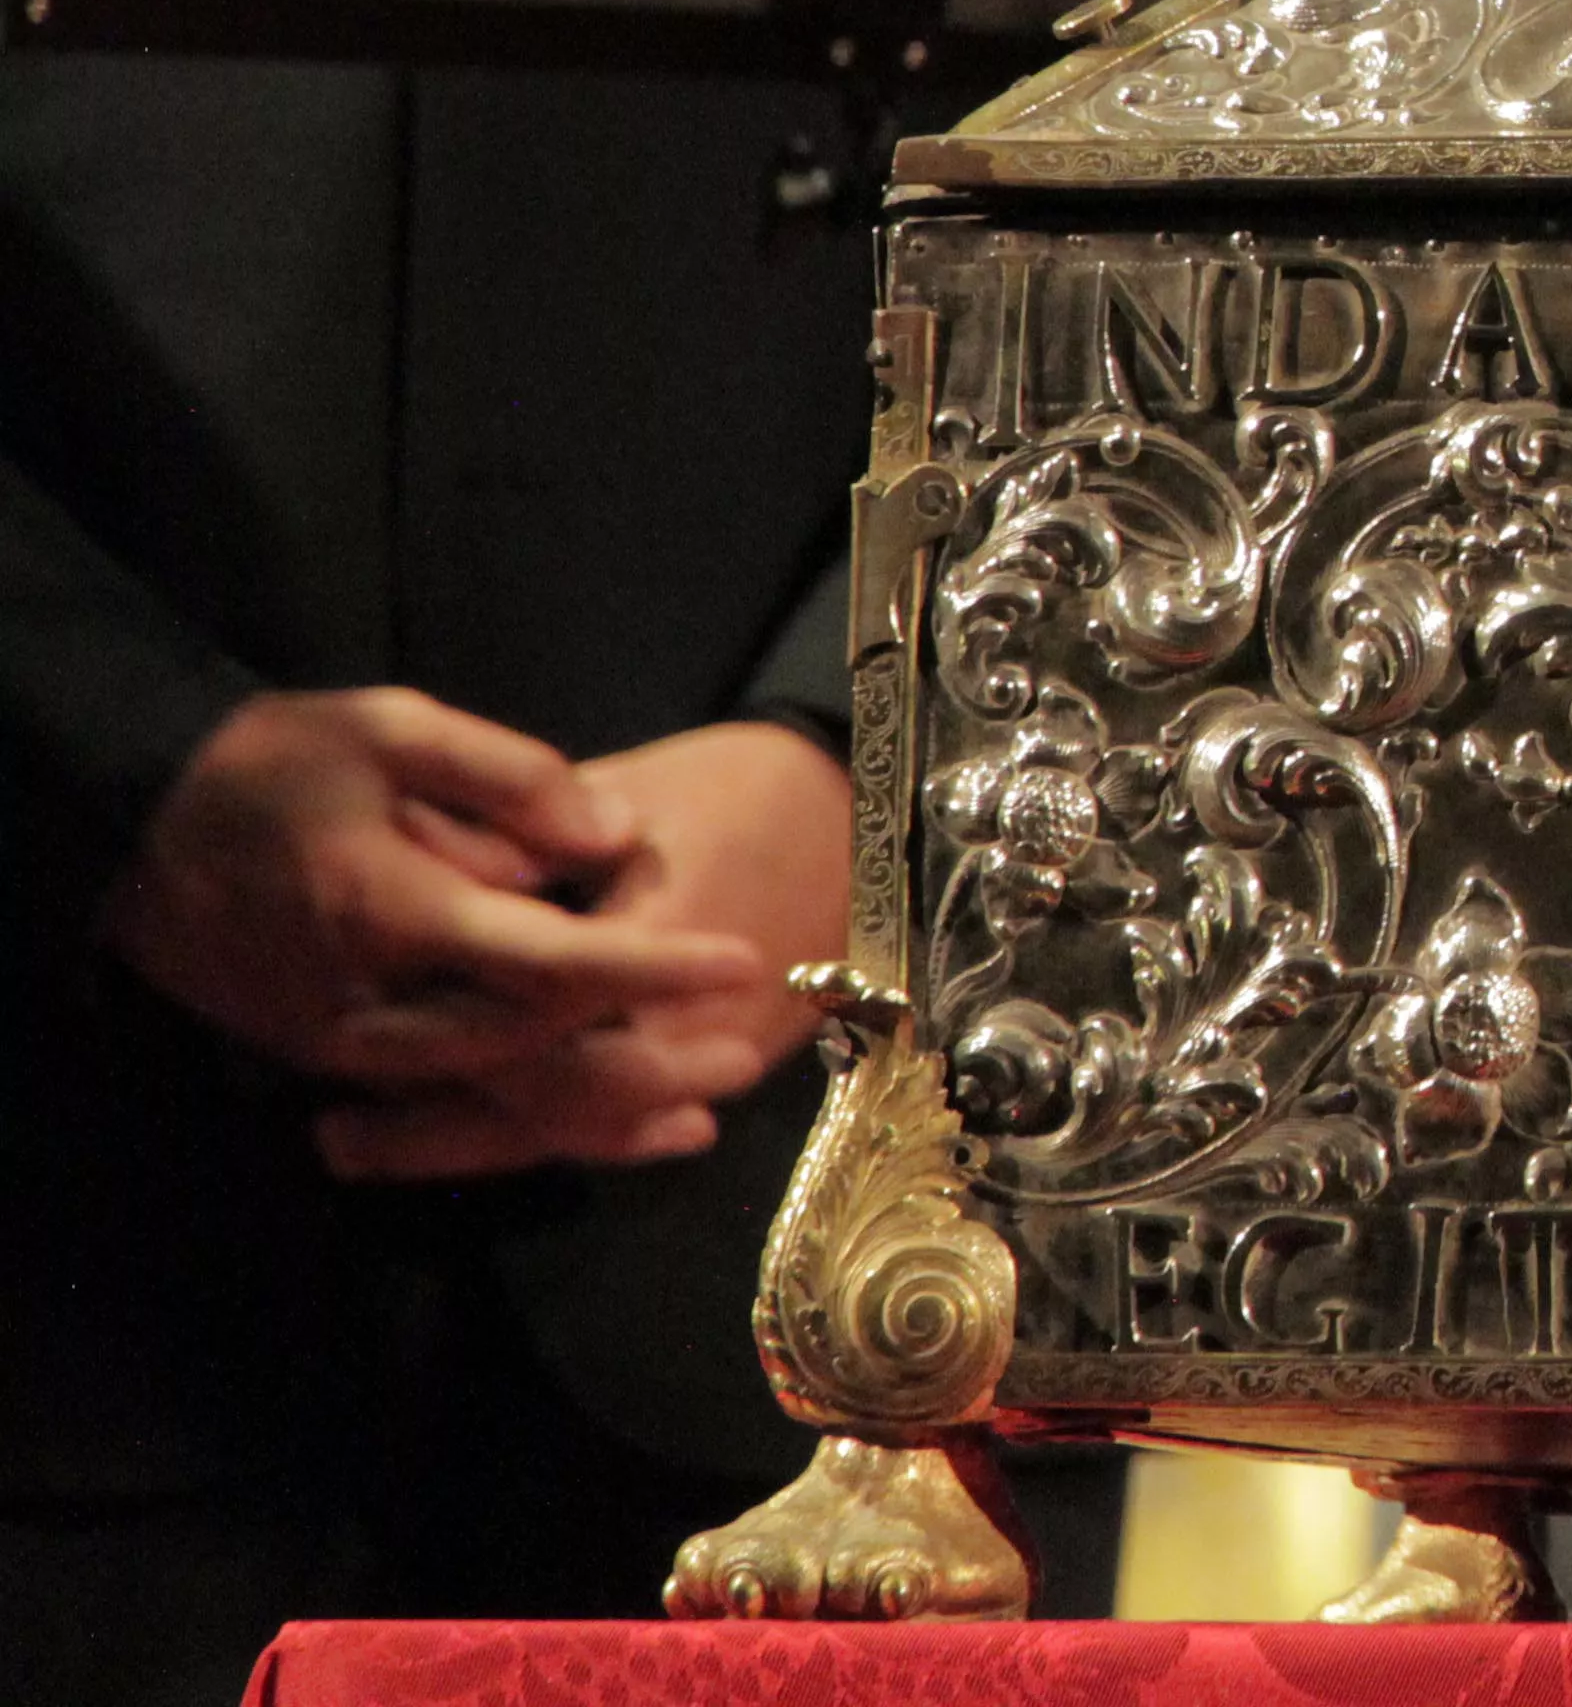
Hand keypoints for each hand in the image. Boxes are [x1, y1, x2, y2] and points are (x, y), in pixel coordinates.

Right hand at [104, 688, 770, 1112]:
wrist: (138, 822)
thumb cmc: (275, 762)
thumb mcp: (390, 726)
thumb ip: (511, 777)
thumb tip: (614, 835)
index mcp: (390, 911)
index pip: (546, 960)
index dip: (649, 967)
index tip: (740, 959)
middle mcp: (370, 1003)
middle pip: (532, 1055)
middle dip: (647, 1059)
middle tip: (750, 1044)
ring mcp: (344, 1044)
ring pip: (495, 1099)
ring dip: (604, 1109)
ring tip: (707, 1106)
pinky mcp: (332, 1057)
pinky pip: (451, 1104)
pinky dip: (536, 1118)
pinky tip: (614, 1123)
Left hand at [318, 720, 855, 1184]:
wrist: (873, 814)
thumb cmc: (748, 787)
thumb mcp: (633, 796)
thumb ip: (527, 844)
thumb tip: (425, 877)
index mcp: (649, 951)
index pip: (522, 1023)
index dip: (426, 1045)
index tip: (340, 1048)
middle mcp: (678, 1027)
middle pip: (540, 1106)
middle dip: (434, 1132)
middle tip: (332, 1139)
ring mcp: (710, 1059)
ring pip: (576, 1131)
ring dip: (478, 1148)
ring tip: (380, 1150)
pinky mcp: (726, 1065)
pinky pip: (623, 1122)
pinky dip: (552, 1140)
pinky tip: (492, 1142)